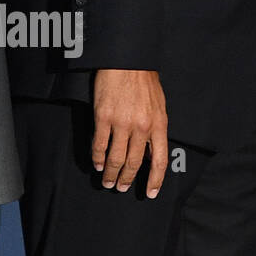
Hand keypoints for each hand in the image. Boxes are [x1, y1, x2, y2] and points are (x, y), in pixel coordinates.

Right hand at [91, 69, 167, 197]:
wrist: (128, 62)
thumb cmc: (145, 81)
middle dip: (127, 179)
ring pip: (115, 158)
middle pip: (134, 163)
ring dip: (110, 173)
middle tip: (120, 188)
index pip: (160, 159)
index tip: (150, 193)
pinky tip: (96, 164)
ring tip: (107, 181)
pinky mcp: (103, 118)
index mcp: (159, 124)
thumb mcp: (159, 105)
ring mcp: (122, 123)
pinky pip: (99, 145)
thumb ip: (156, 127)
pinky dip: (97, 158)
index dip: (155, 179)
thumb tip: (152, 149)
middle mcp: (142, 127)